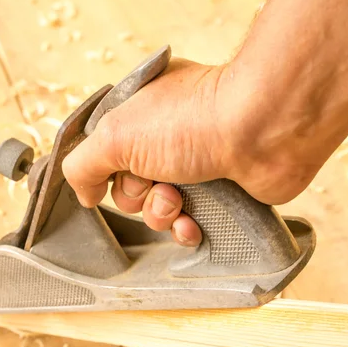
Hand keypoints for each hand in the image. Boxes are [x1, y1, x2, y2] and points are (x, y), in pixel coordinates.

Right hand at [62, 58, 321, 246]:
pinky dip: (186, 229)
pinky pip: (188, 224)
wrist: (263, 132)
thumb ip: (84, 164)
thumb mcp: (116, 134)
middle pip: (129, 188)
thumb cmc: (194, 121)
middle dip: (138, 195)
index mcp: (140, 116)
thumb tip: (84, 194)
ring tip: (179, 199)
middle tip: (157, 181)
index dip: (107, 172)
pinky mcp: (218, 193)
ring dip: (162, 213)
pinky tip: (193, 224)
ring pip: (157, 210)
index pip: (106, 156)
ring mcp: (193, 167)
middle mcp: (165, 140)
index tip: (115, 174)